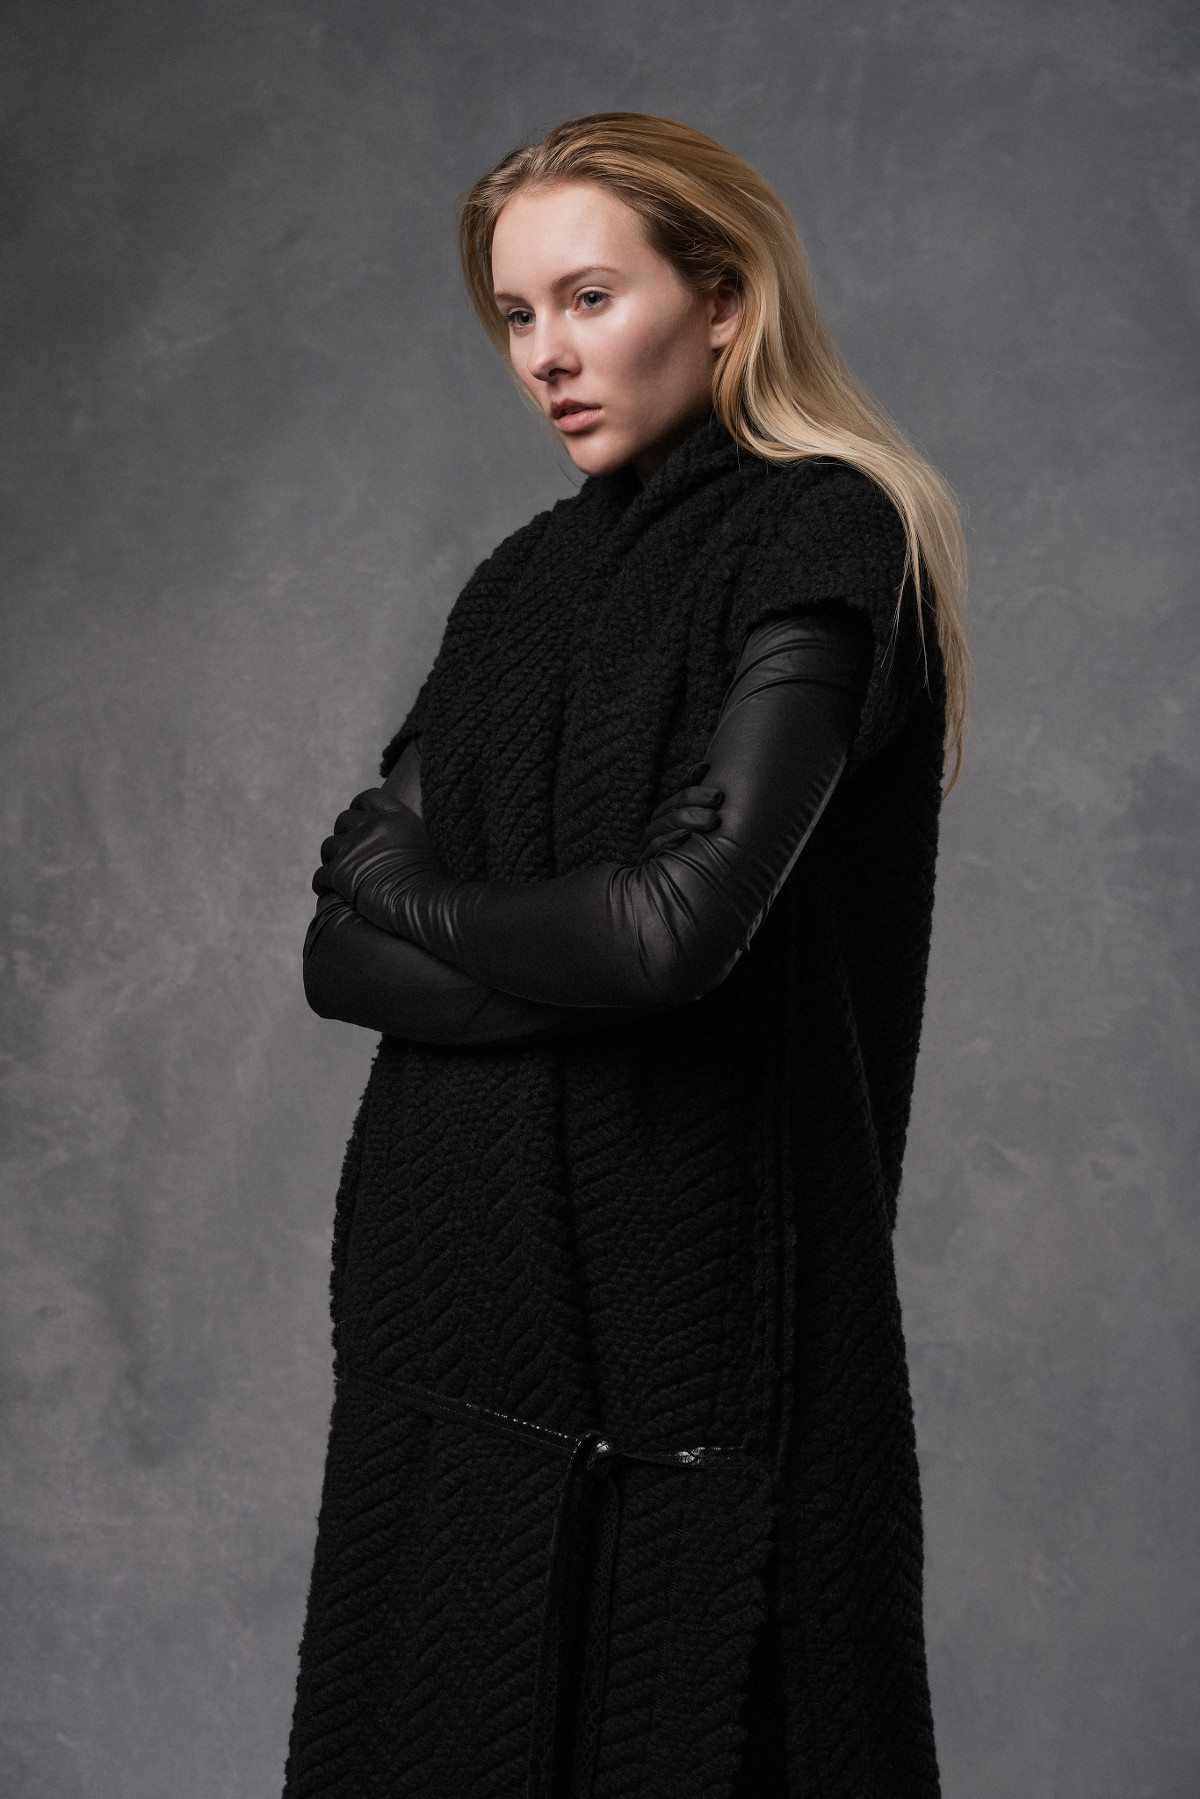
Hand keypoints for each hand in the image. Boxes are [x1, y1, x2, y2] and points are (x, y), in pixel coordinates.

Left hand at [313, 787, 441, 934]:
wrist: (424, 904)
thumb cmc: (431, 882)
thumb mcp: (424, 844)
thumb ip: (403, 832)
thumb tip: (390, 838)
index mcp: (396, 817)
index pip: (367, 798)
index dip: (358, 808)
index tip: (357, 820)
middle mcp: (372, 827)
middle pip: (343, 820)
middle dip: (343, 835)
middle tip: (348, 853)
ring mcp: (354, 848)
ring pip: (328, 846)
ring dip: (332, 859)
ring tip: (340, 874)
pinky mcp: (340, 872)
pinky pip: (320, 875)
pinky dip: (323, 884)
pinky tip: (330, 892)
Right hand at [637, 760, 723, 861]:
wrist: (676, 913)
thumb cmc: (699, 866)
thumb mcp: (706, 837)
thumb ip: (709, 814)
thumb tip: (717, 779)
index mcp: (668, 822)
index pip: (677, 795)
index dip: (689, 779)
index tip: (706, 766)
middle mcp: (656, 832)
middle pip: (670, 807)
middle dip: (693, 798)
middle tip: (718, 797)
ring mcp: (649, 849)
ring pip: (661, 825)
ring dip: (686, 819)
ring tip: (712, 819)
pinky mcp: (647, 867)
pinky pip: (655, 849)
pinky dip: (669, 841)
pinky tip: (686, 837)